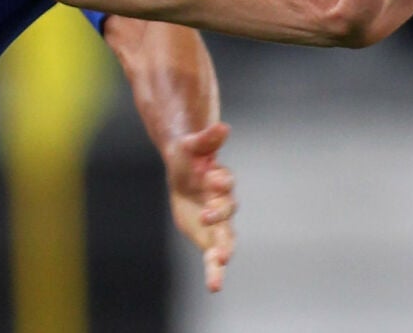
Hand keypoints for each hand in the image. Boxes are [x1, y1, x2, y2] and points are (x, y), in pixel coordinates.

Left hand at [164, 122, 236, 291]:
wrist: (185, 175)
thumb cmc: (191, 158)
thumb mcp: (193, 146)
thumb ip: (207, 139)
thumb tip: (222, 125)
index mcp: (220, 181)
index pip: (225, 182)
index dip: (220, 181)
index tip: (212, 178)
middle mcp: (224, 204)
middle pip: (227, 211)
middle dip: (219, 213)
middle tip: (206, 214)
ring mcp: (218, 224)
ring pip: (226, 240)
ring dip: (223, 251)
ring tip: (219, 263)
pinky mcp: (209, 240)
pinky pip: (213, 258)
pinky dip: (214, 271)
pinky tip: (214, 286)